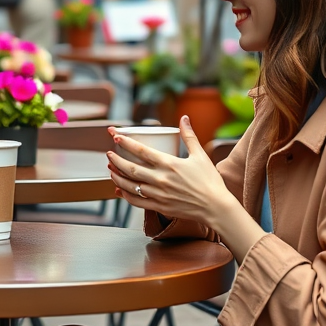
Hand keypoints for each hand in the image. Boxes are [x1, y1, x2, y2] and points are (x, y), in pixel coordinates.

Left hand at [105, 117, 231, 225]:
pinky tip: (119, 189)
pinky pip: (136, 201)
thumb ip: (189, 136)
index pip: (141, 151)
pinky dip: (125, 195)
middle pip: (131, 168)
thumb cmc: (210, 181)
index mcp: (169, 164)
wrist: (216, 208)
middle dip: (116, 159)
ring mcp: (158, 195)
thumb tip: (184, 117)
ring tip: (110, 168)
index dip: (126, 143)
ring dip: (117, 176)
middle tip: (108, 153)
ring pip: (130, 185)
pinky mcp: (159, 207)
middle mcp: (161, 179)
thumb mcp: (200, 155)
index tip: (115, 136)